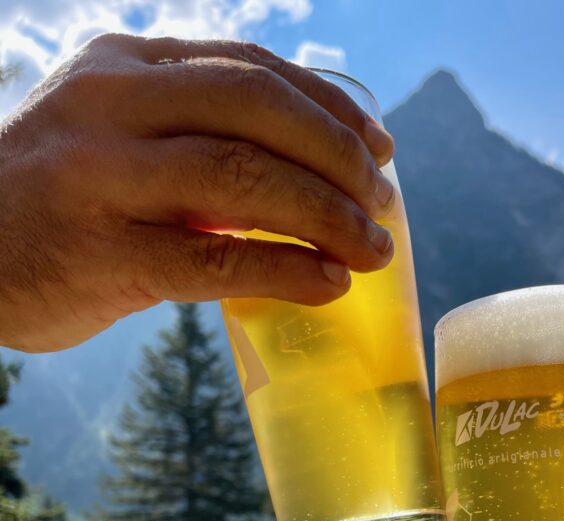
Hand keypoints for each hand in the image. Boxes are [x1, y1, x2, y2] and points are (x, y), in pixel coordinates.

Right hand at [0, 33, 395, 351]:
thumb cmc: (54, 203)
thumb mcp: (112, 140)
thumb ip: (188, 140)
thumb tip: (299, 177)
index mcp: (123, 68)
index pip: (247, 67)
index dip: (327, 106)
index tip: (379, 146)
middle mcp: (111, 107)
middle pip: (256, 110)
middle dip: (338, 158)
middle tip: (383, 202)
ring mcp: (103, 178)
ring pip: (243, 179)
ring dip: (326, 216)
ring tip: (374, 249)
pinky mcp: (102, 254)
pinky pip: (214, 262)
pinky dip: (285, 272)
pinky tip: (329, 284)